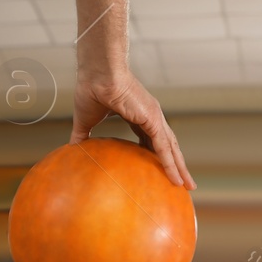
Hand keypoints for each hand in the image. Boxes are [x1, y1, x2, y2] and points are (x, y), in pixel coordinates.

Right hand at [69, 70, 195, 189]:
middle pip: (167, 146)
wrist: (96, 75)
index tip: (159, 170)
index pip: (151, 140)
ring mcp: (154, 118)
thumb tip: (73, 151)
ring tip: (187, 186)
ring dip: (180, 168)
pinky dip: (171, 163)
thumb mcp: (85, 120)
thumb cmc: (90, 90)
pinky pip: (164, 147)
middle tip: (183, 183)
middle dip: (176, 165)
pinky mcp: (153, 120)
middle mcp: (151, 117)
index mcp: (138, 115)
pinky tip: (176, 178)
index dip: (157, 155)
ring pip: (171, 149)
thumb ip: (82, 137)